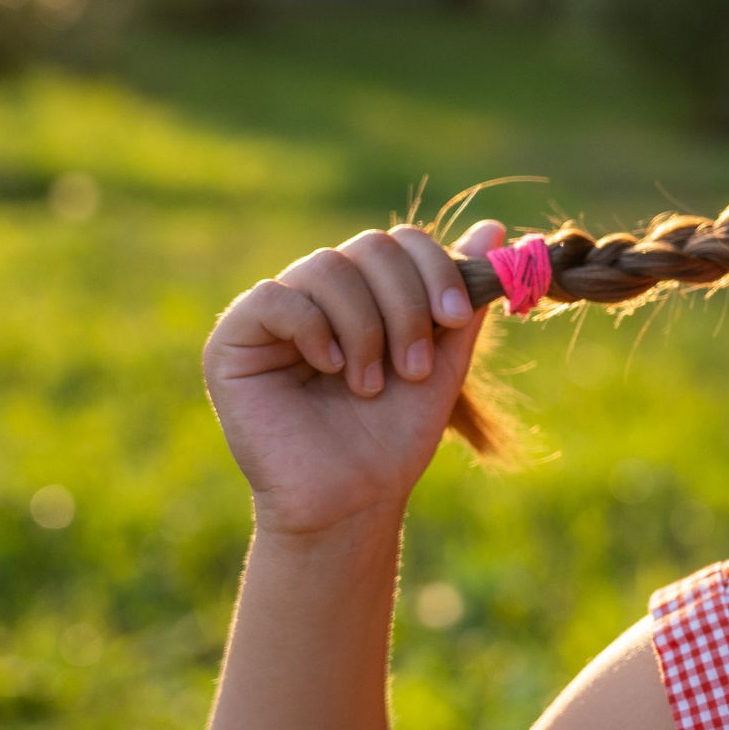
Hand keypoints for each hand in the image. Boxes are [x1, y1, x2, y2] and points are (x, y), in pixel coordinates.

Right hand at [203, 220, 504, 537]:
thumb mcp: (443, 360)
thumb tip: (494, 229)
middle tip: (414, 366)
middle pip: (370, 246)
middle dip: (406, 304)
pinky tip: (330, 368)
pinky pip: (274, 297)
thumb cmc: (394, 437)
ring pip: (327, 267)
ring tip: (369, 384)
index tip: (454, 319)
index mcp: (366, 294)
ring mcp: (275, 314)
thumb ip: (462, 298)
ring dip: (366, 327)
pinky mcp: (234, 341)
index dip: (434, 269)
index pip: (400, 241)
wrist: (353, 500)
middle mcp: (319, 294)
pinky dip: (314, 328)